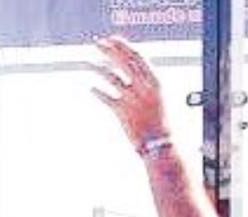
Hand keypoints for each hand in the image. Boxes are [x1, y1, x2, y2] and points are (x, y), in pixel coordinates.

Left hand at [92, 35, 169, 151]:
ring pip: (111, 77)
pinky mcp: (122, 113)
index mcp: (154, 81)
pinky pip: (106, 98)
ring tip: (88, 63)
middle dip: (109, 50)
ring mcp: (132, 99)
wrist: (159, 145)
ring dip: (97, 68)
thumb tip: (131, 67)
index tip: (112, 39)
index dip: (123, 46)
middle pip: (123, 62)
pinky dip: (98, 92)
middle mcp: (143, 87)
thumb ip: (145, 82)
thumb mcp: (157, 97)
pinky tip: (91, 88)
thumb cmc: (159, 122)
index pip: (137, 56)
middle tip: (97, 43)